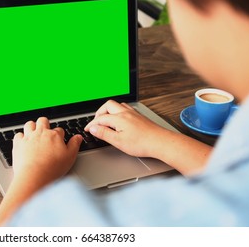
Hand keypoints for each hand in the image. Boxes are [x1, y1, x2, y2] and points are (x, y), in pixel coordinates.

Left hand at [12, 117, 82, 185]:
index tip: (59, 141)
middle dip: (45, 124)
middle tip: (46, 133)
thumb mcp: (70, 157)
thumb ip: (75, 145)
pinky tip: (24, 142)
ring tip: (34, 134)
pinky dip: (21, 137)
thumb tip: (78, 137)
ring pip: (29, 124)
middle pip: (43, 121)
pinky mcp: (18, 144)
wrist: (34, 176)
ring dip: (32, 127)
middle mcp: (41, 133)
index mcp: (54, 135)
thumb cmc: (53, 168)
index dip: (60, 135)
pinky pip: (18, 134)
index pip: (59, 130)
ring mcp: (28, 137)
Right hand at [85, 100, 211, 174]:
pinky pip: (125, 108)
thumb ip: (104, 133)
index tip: (87, 129)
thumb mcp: (118, 141)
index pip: (100, 118)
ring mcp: (133, 113)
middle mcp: (125, 112)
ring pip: (117, 105)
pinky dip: (118, 111)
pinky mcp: (139, 116)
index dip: (91, 124)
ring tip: (106, 119)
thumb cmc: (142, 143)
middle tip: (96, 122)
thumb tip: (93, 128)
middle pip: (107, 105)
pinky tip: (120, 119)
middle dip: (99, 113)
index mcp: (118, 118)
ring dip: (109, 110)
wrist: (161, 142)